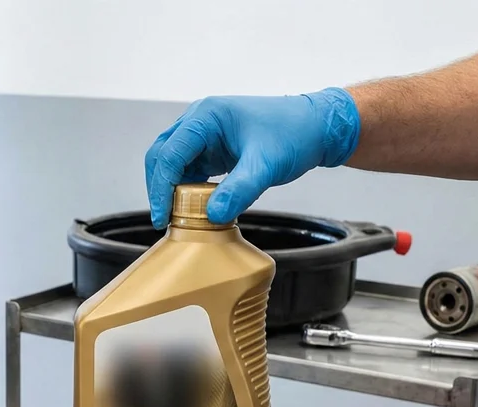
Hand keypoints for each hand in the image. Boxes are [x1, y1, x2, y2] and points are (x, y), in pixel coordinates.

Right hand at [144, 88, 360, 227]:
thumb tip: (212, 215)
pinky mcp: (213, 147)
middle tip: (165, 219)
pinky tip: (195, 206)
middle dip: (160, 188)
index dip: (161, 188)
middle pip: (162, 155)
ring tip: (178, 217)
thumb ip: (239, 190)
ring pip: (172, 163)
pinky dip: (186, 188)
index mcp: (206, 117)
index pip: (169, 154)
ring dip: (171, 189)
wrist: (317, 128)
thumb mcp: (266, 165)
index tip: (163, 217)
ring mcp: (205, 134)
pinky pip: (189, 169)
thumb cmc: (294, 134)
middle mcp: (199, 121)